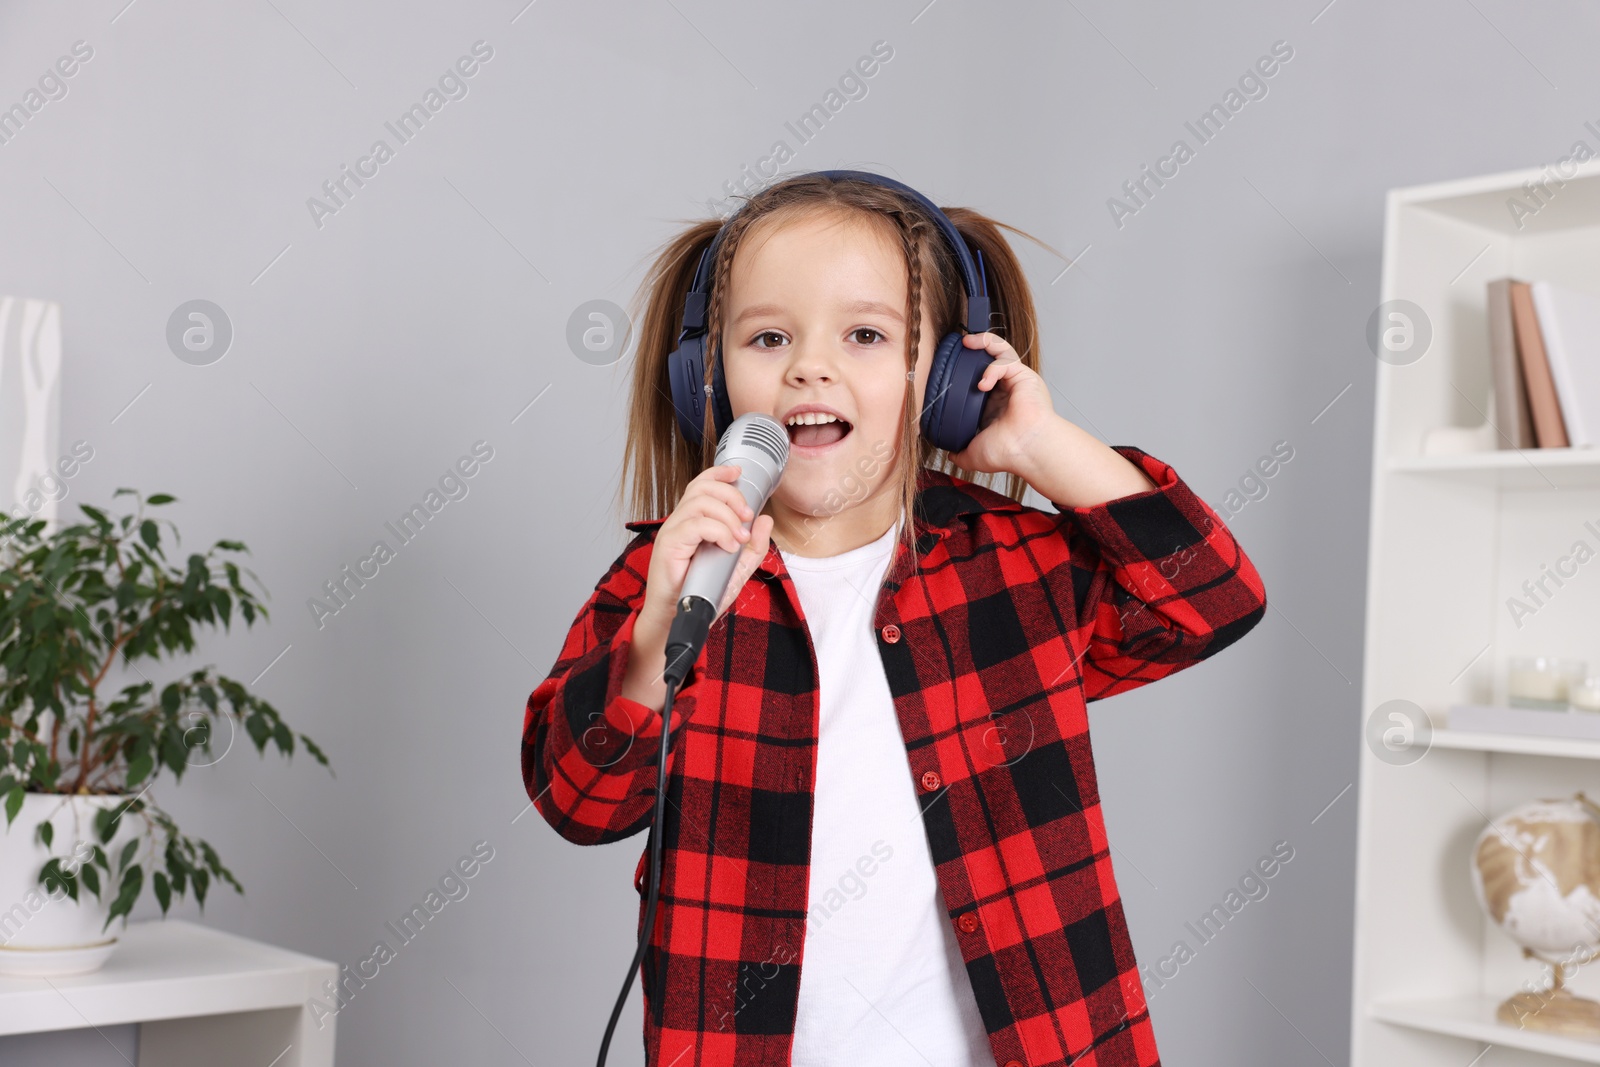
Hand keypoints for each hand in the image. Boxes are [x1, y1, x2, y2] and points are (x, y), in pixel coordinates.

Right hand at [642, 464, 774, 625]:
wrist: (678, 619)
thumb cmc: (700, 594)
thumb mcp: (737, 569)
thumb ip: (754, 547)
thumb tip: (765, 520)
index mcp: (692, 522)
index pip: (701, 485)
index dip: (719, 473)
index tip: (738, 473)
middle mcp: (680, 522)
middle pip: (703, 488)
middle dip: (731, 496)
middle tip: (747, 517)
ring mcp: (672, 532)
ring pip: (700, 502)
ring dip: (727, 516)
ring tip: (739, 538)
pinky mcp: (668, 545)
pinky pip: (695, 525)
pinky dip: (718, 532)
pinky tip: (728, 547)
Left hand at [944, 332, 1056, 476]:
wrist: (1025, 449)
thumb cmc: (1007, 452)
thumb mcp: (974, 453)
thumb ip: (962, 452)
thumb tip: (951, 454)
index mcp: (996, 405)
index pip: (981, 378)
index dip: (967, 370)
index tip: (951, 368)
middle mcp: (1008, 391)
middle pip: (992, 359)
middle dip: (977, 348)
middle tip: (962, 346)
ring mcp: (1017, 382)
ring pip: (1002, 351)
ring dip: (985, 342)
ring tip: (968, 342)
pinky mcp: (1024, 377)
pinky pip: (1006, 362)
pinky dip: (992, 369)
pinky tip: (983, 384)